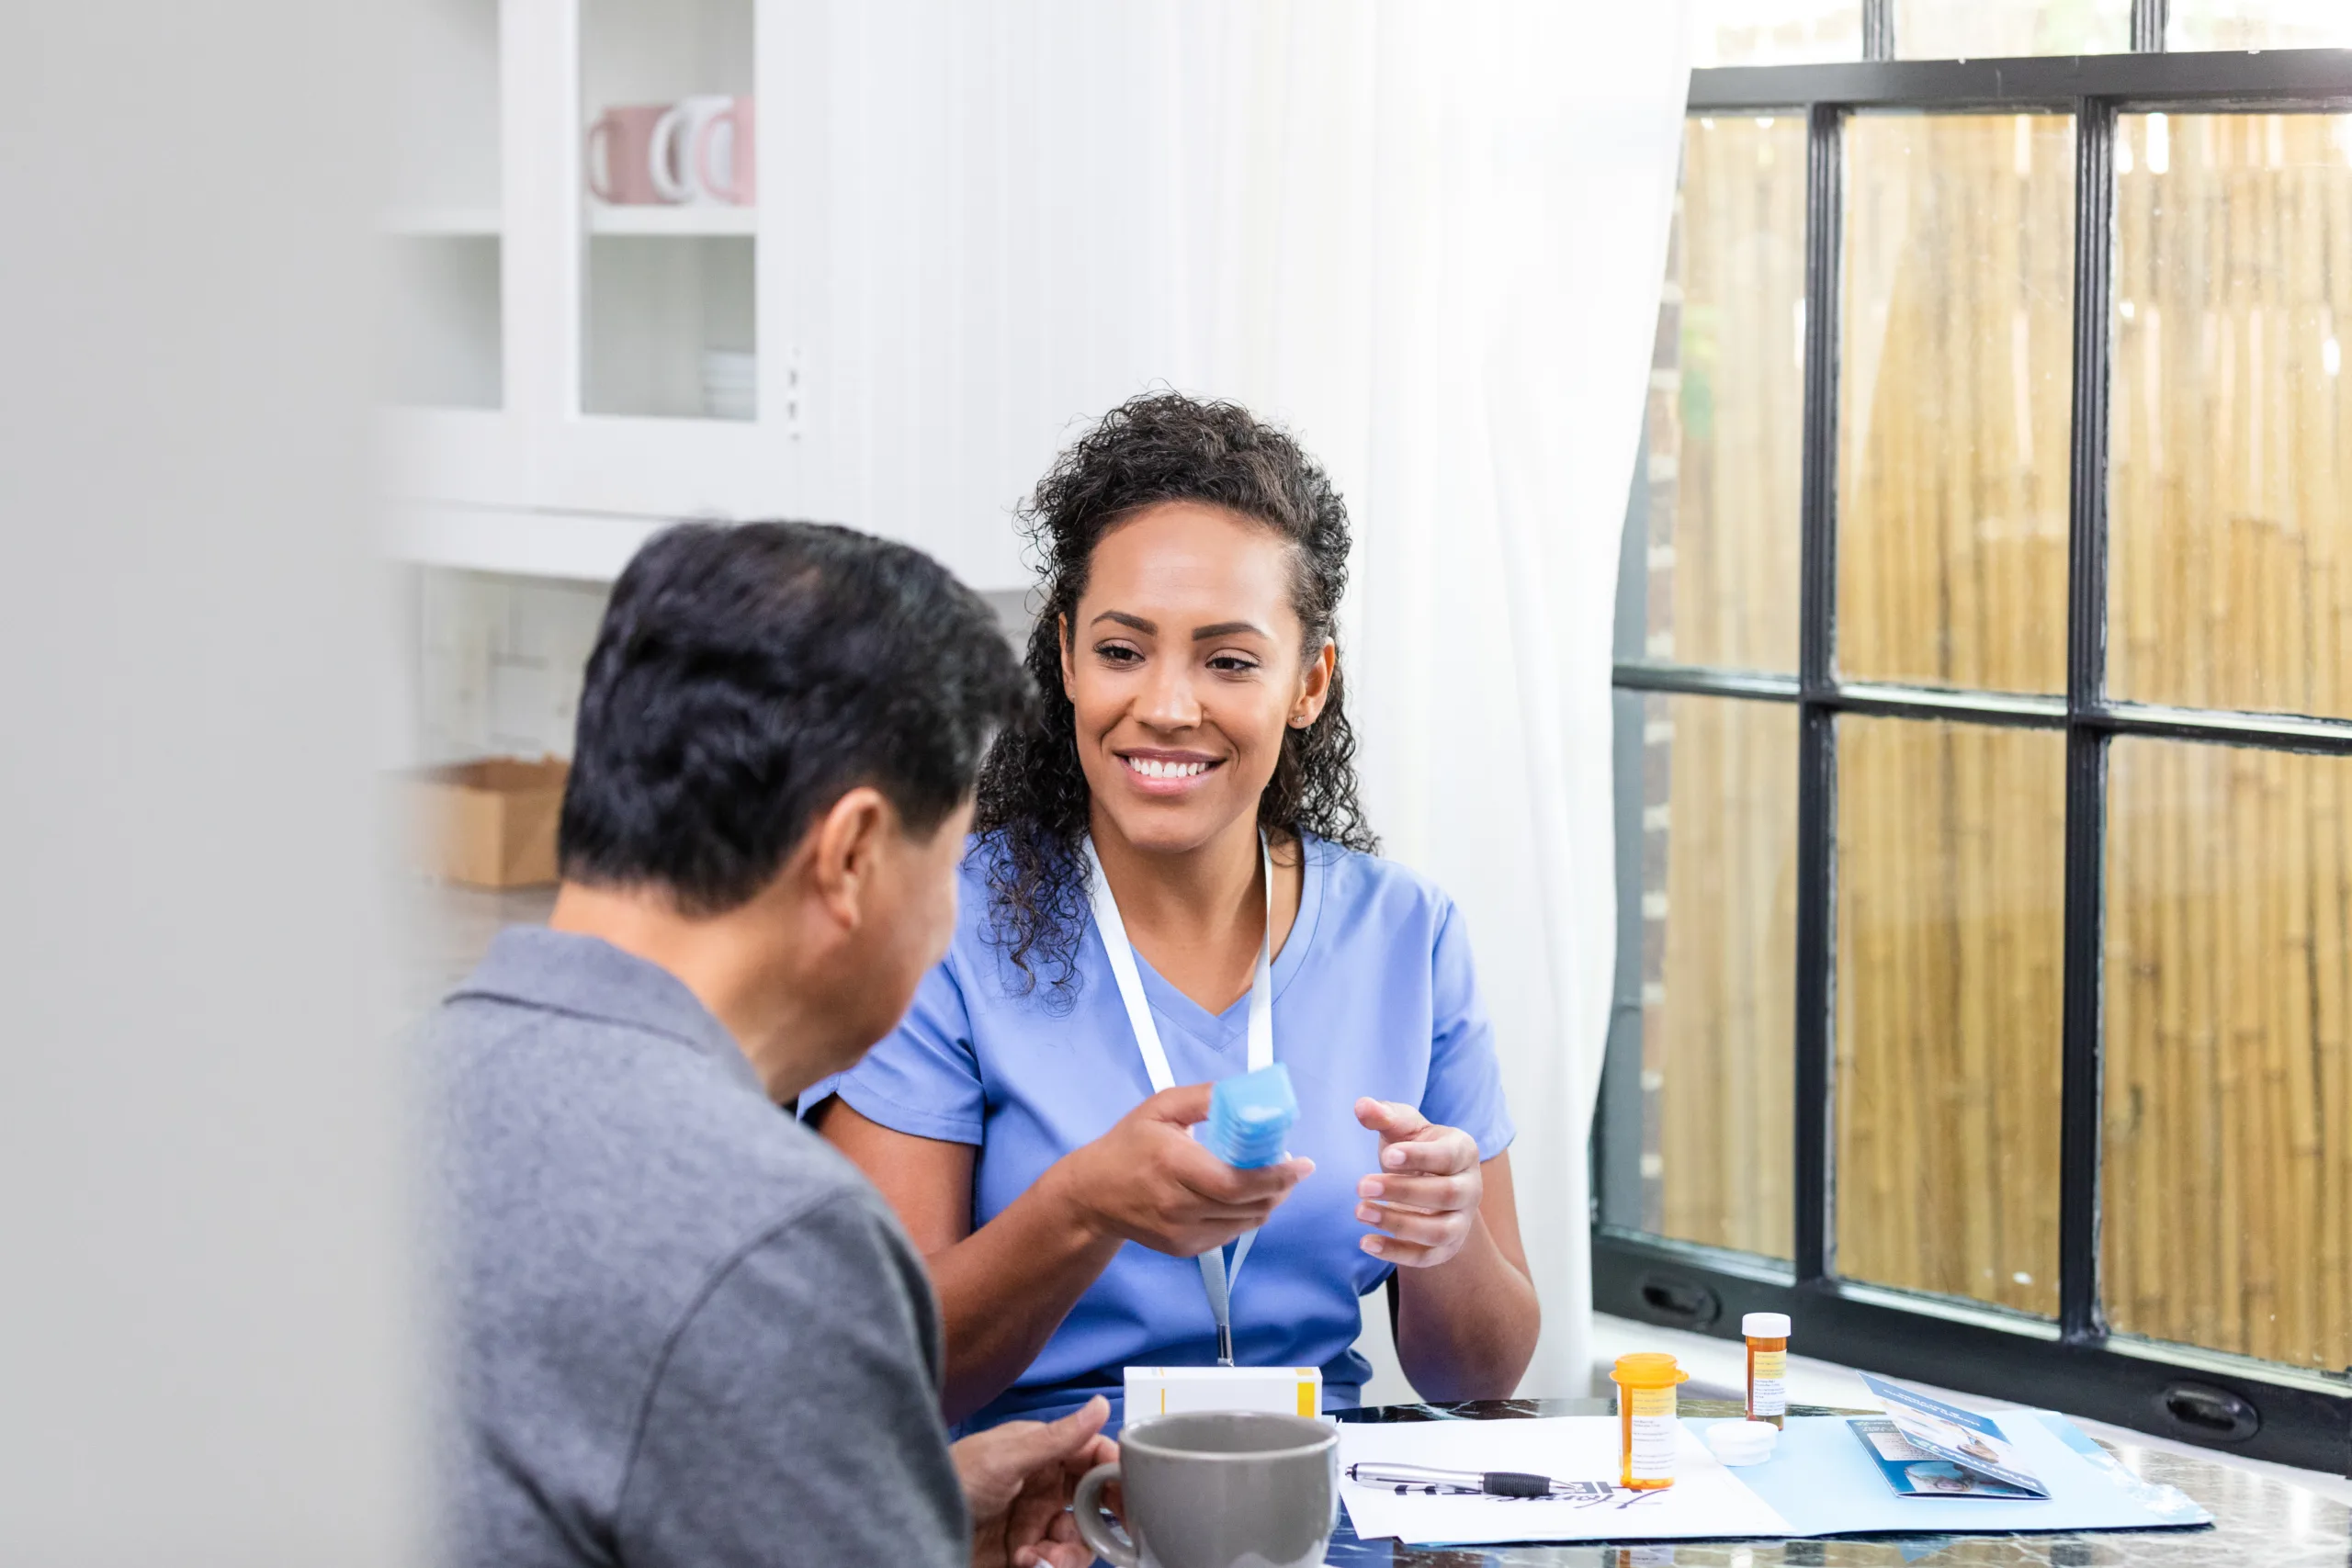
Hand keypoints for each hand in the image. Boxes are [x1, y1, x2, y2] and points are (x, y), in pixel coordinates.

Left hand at [951, 1396, 1118, 1567]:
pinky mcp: (1026, 1553)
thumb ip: (1057, 1437)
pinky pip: (1058, 1561)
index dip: (1116, 1471)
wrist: (911, 1532)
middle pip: (1095, 1502)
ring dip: (1069, 1551)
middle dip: (1100, 1521)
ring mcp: (1035, 1521)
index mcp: (1042, 1451)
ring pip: (1080, 1538)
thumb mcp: (1006, 1458)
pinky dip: (1050, 1565)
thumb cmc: (952, 1482)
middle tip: (1103, 1534)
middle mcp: (1044, 1485)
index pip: (1094, 1454)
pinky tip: (1026, 1562)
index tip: (1134, 1491)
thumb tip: (1100, 1405)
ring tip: (1038, 1555)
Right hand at [1051, 1083, 1312, 1256]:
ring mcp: (1182, 1233)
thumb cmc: (1129, 1145)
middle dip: (1280, 1188)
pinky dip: (1246, 1214)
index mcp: (1174, 1165)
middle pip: (1248, 1205)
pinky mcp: (1184, 1249)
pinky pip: (1231, 1233)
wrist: (1093, 1195)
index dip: (1276, 1177)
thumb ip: (1203, 1098)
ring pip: (1246, 1223)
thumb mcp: (1160, 1107)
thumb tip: (1246, 1093)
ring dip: (1267, 1201)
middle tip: (1292, 1169)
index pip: (1236, 1183)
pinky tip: (1241, 1196)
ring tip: (1270, 1179)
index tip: (1304, 1164)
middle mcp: (1178, 1205)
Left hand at [1354, 1098, 1482, 1268]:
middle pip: (1446, 1195)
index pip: (1448, 1157)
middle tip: (1361, 1185)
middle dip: (1402, 1192)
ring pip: (1438, 1231)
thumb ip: (1384, 1116)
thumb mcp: (1403, 1128)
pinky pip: (1425, 1258)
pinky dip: (1395, 1253)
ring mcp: (1461, 1222)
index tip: (1387, 1156)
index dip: (1419, 1157)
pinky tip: (1365, 1242)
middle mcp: (1471, 1189)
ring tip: (1360, 1211)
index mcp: (1464, 1152)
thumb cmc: (1415, 1148)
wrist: (1430, 1183)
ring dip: (1397, 1224)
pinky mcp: (1445, 1249)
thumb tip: (1361, 1105)